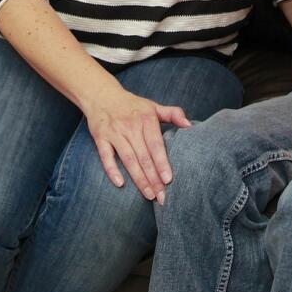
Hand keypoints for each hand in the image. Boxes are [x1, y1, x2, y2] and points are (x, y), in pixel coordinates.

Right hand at [82, 87, 191, 202]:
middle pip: (143, 156)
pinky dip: (112, 170)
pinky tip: (120, 184)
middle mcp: (130, 126)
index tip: (168, 179)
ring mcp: (114, 132)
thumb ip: (173, 113)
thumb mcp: (153, 106)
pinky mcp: (100, 138)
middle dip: (153, 178)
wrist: (102, 95)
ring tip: (149, 195)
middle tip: (162, 196)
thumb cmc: (132, 105)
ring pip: (128, 159)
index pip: (155, 144)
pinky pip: (106, 156)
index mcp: (146, 118)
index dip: (161, 162)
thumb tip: (190, 125)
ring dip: (139, 179)